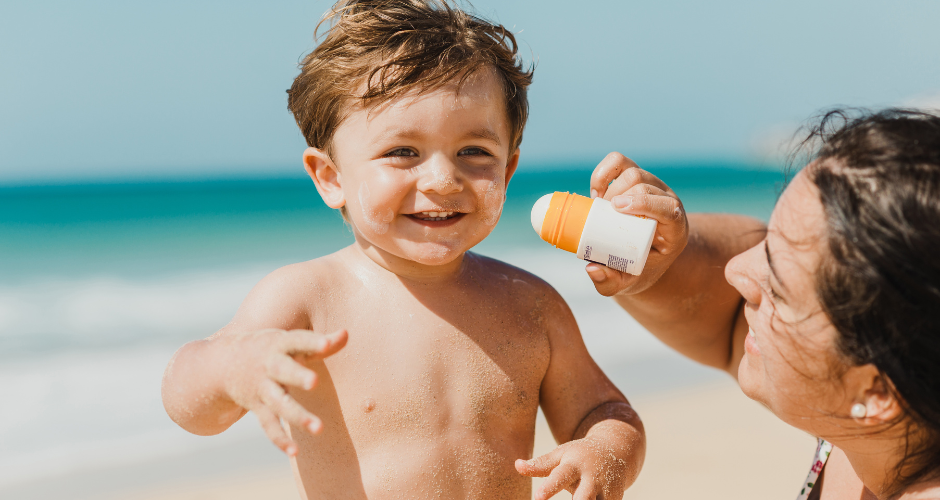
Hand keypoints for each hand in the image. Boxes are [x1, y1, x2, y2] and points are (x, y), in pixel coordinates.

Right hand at [219, 328, 347, 455]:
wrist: (224, 362)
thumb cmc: (271, 349)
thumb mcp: (291, 342)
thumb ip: (320, 343)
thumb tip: (347, 334)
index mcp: (280, 345)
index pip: (297, 341)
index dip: (312, 342)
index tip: (327, 344)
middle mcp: (269, 366)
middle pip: (283, 371)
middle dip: (297, 375)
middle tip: (314, 382)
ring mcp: (262, 388)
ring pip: (279, 403)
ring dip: (298, 415)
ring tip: (319, 428)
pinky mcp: (257, 407)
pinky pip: (269, 425)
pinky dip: (280, 439)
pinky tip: (294, 452)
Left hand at [516, 436, 632, 499]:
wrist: (617, 451)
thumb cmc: (579, 456)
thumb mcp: (560, 456)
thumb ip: (539, 464)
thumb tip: (516, 465)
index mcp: (575, 465)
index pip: (560, 477)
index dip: (549, 488)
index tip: (537, 498)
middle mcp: (592, 479)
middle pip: (584, 498)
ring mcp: (606, 492)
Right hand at [587, 152, 688, 296]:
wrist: (642, 255)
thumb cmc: (636, 269)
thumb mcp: (625, 283)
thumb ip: (608, 283)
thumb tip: (591, 268)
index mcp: (675, 229)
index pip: (669, 208)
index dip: (645, 203)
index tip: (617, 208)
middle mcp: (668, 202)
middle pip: (645, 185)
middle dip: (619, 195)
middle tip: (600, 215)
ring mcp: (654, 186)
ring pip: (633, 171)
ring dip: (611, 187)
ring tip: (598, 208)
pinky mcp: (637, 176)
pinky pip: (620, 162)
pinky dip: (604, 172)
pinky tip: (596, 191)